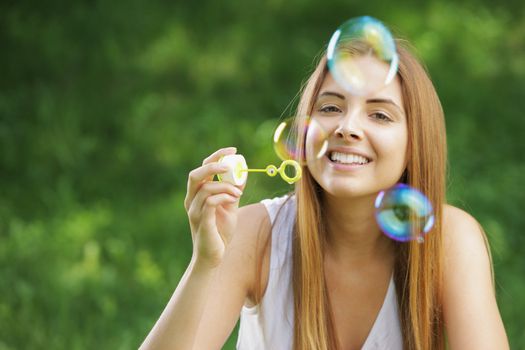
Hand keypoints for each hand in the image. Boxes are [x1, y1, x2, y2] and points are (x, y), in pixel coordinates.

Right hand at [184, 147, 244, 268]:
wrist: (213, 257)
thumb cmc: (220, 232)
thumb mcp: (230, 207)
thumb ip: (233, 191)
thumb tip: (243, 174)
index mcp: (196, 194)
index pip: (202, 168)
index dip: (216, 156)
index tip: (233, 150)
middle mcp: (191, 200)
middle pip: (196, 174)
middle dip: (214, 166)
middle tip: (231, 165)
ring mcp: (194, 211)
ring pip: (205, 188)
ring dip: (225, 186)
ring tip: (238, 192)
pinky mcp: (201, 221)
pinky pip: (209, 202)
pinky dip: (223, 196)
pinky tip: (234, 199)